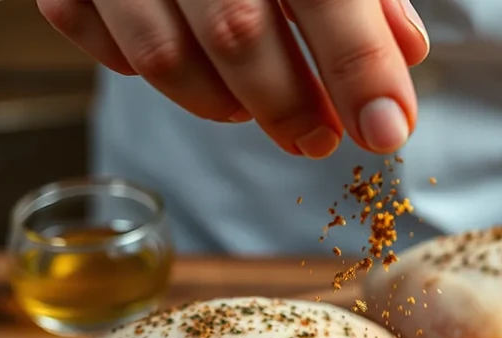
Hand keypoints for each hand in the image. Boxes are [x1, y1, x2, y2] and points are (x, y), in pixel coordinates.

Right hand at [36, 0, 428, 157]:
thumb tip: (404, 49)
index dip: (360, 67)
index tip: (386, 128)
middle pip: (238, 34)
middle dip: (288, 105)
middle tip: (318, 140)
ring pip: (162, 56)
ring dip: (216, 102)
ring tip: (251, 111)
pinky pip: (96, 38)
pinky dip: (140, 67)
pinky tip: (182, 64)